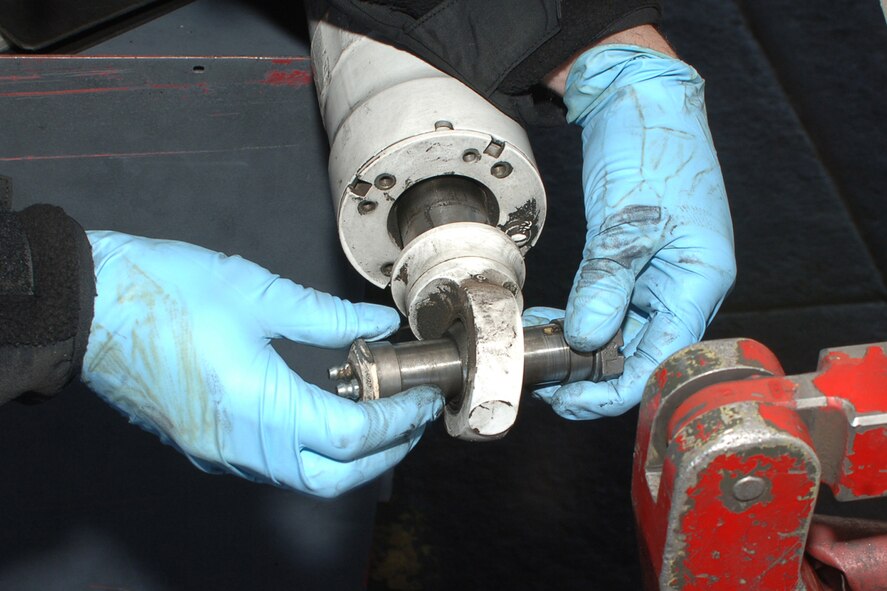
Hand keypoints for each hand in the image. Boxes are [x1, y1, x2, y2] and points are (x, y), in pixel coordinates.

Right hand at [82, 231, 443, 496]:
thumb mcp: (256, 292)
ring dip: (351, 455)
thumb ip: (325, 315)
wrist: (90, 307)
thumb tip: (379, 322)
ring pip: (303, 477)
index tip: (426, 396)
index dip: (399, 420)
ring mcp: (220, 452)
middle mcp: (242, 445)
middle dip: (385, 454)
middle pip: (332, 479)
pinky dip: (314, 448)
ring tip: (380, 412)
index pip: (351, 437)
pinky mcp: (206, 445)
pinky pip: (274, 464)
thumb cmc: (167, 291)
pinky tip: (327, 410)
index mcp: (258, 407)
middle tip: (414, 417)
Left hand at [531, 45, 735, 419]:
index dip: (613, 391)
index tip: (569, 399)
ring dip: (582, 345)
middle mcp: (684, 287)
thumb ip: (605, 284)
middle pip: (641, 355)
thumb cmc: (653, 146)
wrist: (644, 100)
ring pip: (622, 333)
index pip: (660, 363)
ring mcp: (661, 276)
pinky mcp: (638, 263)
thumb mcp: (626, 222)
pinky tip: (553, 316)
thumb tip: (582, 338)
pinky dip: (582, 315)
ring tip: (541, 343)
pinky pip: (612, 305)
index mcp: (699, 283)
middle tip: (544, 375)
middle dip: (591, 371)